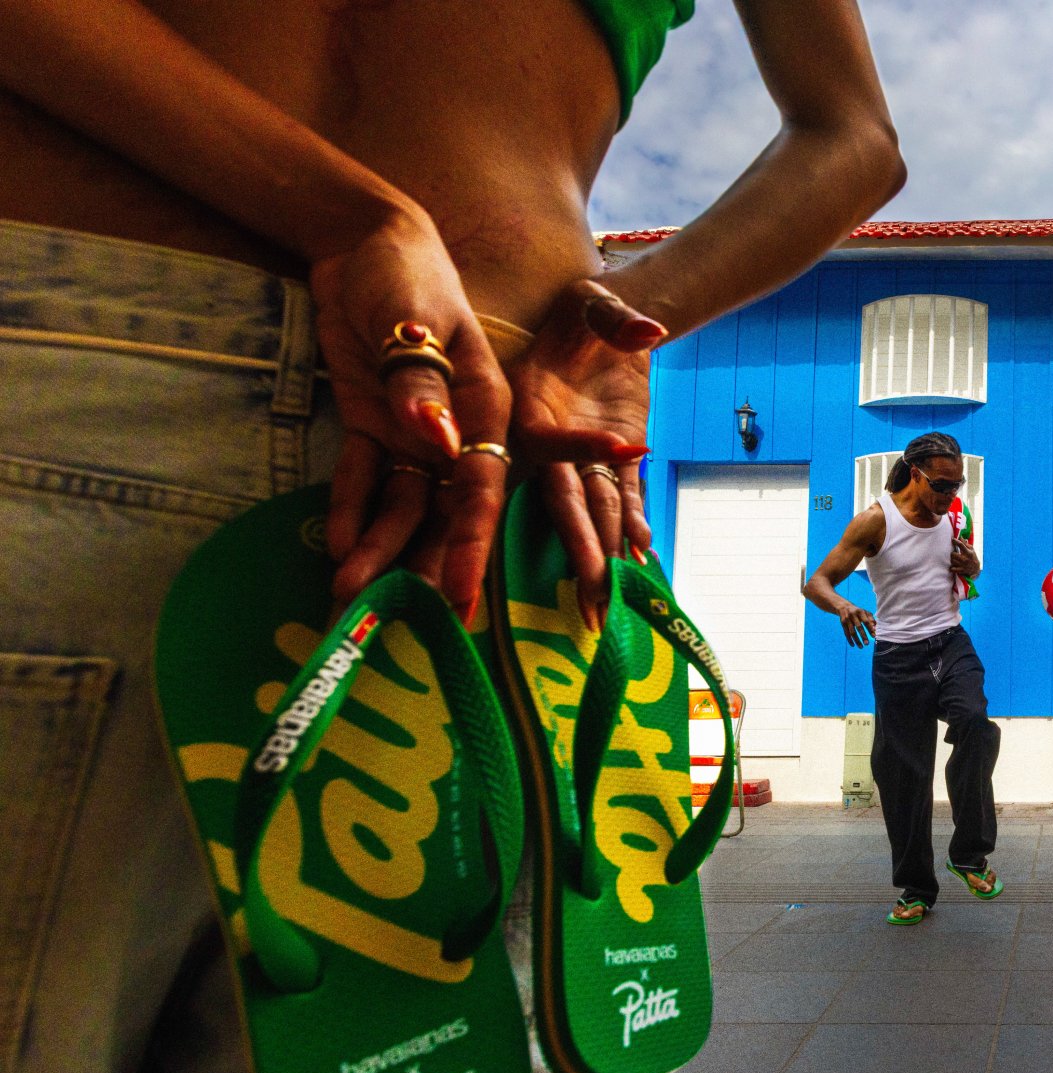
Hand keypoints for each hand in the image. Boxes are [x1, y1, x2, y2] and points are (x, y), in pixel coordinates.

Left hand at [312, 206, 510, 625]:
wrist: (362, 242)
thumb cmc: (406, 271)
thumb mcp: (414, 317)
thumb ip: (422, 382)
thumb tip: (437, 444)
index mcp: (484, 408)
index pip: (483, 486)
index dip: (474, 543)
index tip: (464, 594)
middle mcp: (456, 432)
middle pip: (446, 511)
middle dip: (428, 566)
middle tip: (405, 621)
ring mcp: (413, 433)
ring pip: (405, 506)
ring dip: (382, 548)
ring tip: (351, 597)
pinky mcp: (373, 428)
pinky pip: (364, 479)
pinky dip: (352, 512)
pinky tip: (339, 549)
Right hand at [507, 279, 666, 630]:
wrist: (607, 317)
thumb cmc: (586, 306)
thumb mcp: (596, 301)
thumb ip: (615, 318)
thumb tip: (647, 330)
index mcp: (529, 404)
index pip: (552, 444)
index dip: (581, 454)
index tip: (620, 462)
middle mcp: (548, 439)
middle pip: (564, 499)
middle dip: (580, 548)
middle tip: (587, 601)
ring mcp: (581, 453)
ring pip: (591, 509)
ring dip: (602, 553)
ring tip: (607, 602)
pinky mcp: (612, 455)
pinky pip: (622, 494)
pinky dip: (633, 521)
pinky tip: (641, 556)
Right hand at [837, 601, 876, 647]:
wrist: (844, 607)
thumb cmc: (858, 611)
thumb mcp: (865, 612)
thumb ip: (871, 619)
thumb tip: (875, 628)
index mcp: (860, 612)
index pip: (866, 621)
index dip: (870, 629)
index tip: (874, 636)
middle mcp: (853, 615)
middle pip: (859, 627)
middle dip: (863, 636)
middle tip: (867, 644)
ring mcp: (847, 619)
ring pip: (852, 632)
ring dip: (857, 640)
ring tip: (861, 647)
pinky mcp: (842, 623)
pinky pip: (846, 633)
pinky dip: (849, 640)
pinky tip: (853, 645)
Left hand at [950, 538, 979, 578]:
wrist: (976, 570)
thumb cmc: (973, 557)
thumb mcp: (971, 550)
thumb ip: (965, 544)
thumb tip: (960, 537)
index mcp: (968, 553)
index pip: (961, 545)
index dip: (956, 541)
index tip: (953, 539)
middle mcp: (965, 559)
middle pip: (953, 554)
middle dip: (952, 553)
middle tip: (954, 554)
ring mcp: (963, 565)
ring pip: (952, 561)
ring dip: (952, 560)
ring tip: (955, 560)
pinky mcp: (961, 571)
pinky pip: (952, 569)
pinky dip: (952, 568)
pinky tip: (954, 566)